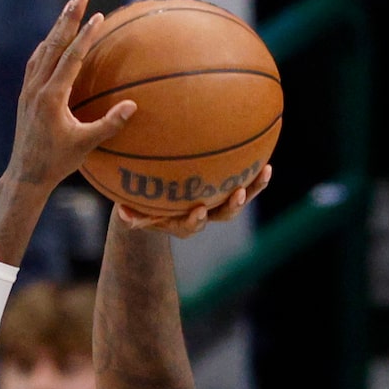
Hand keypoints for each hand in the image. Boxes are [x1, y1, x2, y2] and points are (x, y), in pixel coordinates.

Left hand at [3, 0, 137, 194]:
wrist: (25, 175)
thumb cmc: (57, 162)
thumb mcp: (86, 145)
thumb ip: (109, 125)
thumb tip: (132, 106)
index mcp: (51, 98)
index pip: (70, 58)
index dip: (85, 36)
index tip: (97, 16)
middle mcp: (36, 90)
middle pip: (53, 46)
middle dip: (67, 19)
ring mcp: (28, 91)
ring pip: (42, 51)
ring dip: (56, 29)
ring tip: (69, 9)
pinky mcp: (25, 96)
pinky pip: (35, 63)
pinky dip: (46, 47)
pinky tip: (53, 40)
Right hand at [112, 161, 273, 236]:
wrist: (154, 200)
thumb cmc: (140, 203)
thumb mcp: (132, 209)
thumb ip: (129, 212)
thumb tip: (122, 211)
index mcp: (181, 222)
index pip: (190, 226)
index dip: (194, 221)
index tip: (197, 211)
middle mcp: (203, 215)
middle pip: (222, 216)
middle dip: (231, 207)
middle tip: (238, 194)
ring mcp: (216, 203)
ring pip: (237, 200)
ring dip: (253, 189)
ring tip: (264, 172)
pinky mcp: (225, 190)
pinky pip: (244, 183)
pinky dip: (255, 176)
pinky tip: (265, 162)